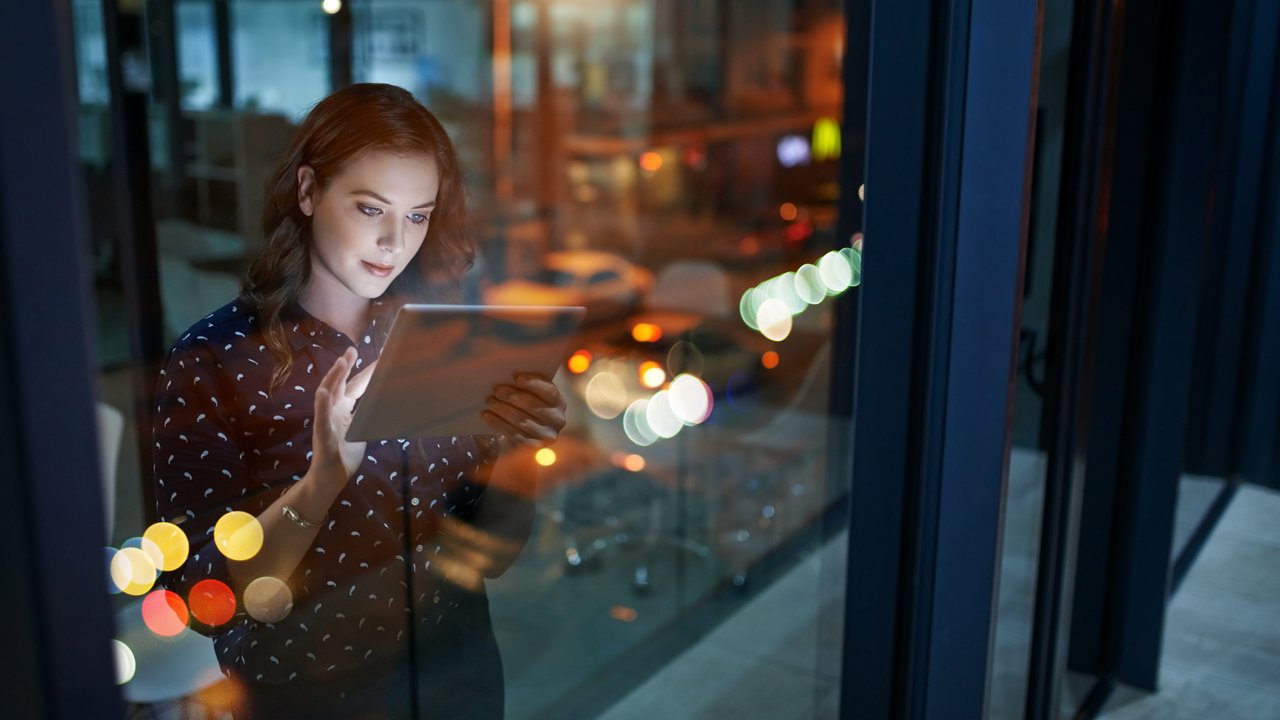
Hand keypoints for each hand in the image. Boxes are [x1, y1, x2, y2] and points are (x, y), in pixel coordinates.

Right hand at [312, 347, 377, 480]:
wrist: (330, 478)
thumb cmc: (345, 455)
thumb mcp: (361, 431)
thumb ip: (367, 416)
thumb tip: (384, 405)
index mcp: (343, 410)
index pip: (355, 387)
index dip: (365, 372)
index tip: (378, 357)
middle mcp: (333, 412)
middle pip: (339, 384)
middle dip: (345, 367)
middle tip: (352, 350)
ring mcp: (326, 422)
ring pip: (327, 395)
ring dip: (334, 378)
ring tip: (340, 362)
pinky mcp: (322, 436)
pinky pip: (321, 419)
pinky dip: (322, 405)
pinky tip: (323, 392)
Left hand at [481, 373, 565, 447]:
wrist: (522, 437)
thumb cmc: (525, 408)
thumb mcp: (530, 396)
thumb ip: (526, 387)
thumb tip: (508, 376)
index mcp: (559, 402)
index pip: (549, 391)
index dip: (534, 384)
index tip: (517, 378)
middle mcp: (558, 420)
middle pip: (534, 406)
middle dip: (513, 396)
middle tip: (496, 390)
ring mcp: (547, 436)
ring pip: (522, 421)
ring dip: (503, 410)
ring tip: (490, 401)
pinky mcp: (534, 447)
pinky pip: (514, 434)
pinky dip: (498, 424)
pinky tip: (487, 415)